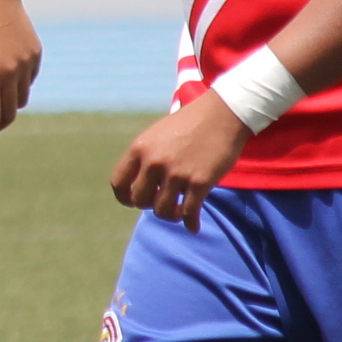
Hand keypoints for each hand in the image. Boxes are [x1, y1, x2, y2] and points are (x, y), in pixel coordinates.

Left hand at [109, 93, 250, 229]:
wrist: (222, 115)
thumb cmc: (189, 123)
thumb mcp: (157, 135)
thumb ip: (146, 157)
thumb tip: (141, 183)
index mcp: (139, 149)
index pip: (119, 183)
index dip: (125, 197)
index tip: (132, 203)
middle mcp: (154, 162)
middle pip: (140, 200)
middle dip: (149, 205)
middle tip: (161, 203)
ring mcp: (177, 173)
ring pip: (163, 210)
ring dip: (171, 215)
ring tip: (178, 213)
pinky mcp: (200, 182)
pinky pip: (190, 212)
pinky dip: (190, 223)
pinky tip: (193, 227)